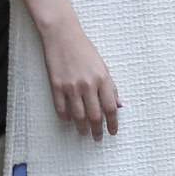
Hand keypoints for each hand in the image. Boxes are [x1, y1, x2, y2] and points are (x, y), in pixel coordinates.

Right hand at [23, 0, 119, 139]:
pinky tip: (69, 121)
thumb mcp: (103, 66)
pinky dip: (65, 117)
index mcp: (103, 79)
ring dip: (81, 127)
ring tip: (83, 133)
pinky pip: (61, 108)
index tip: (113, 131)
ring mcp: (71, 86)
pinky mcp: (56, 86)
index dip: (113, 122)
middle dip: (97, 130)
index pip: (111, 107)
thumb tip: (118, 104)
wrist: (63, 37)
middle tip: (98, 138)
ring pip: (78, 115)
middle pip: (95, 115)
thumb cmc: (86, 51)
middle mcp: (88, 85)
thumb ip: (110, 86)